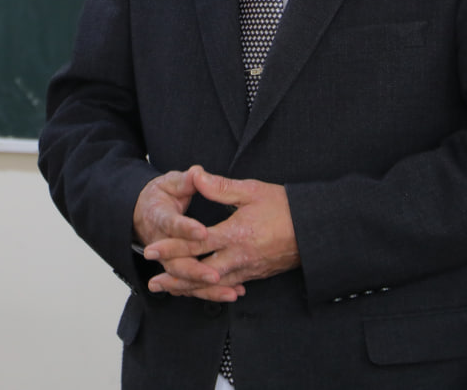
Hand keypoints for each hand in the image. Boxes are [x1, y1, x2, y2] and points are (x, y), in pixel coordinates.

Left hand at [143, 167, 299, 299]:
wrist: (314, 230)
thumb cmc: (284, 207)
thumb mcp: (252, 191)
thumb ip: (221, 187)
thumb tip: (197, 176)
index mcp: (235, 233)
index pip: (196, 243)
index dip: (172, 246)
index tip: (152, 249)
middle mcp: (239, 256)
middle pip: (200, 272)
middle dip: (175, 277)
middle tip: (153, 282)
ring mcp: (247, 269)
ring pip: (212, 284)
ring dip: (188, 288)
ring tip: (168, 289)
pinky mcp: (255, 275)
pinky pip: (227, 286)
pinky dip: (210, 290)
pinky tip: (200, 291)